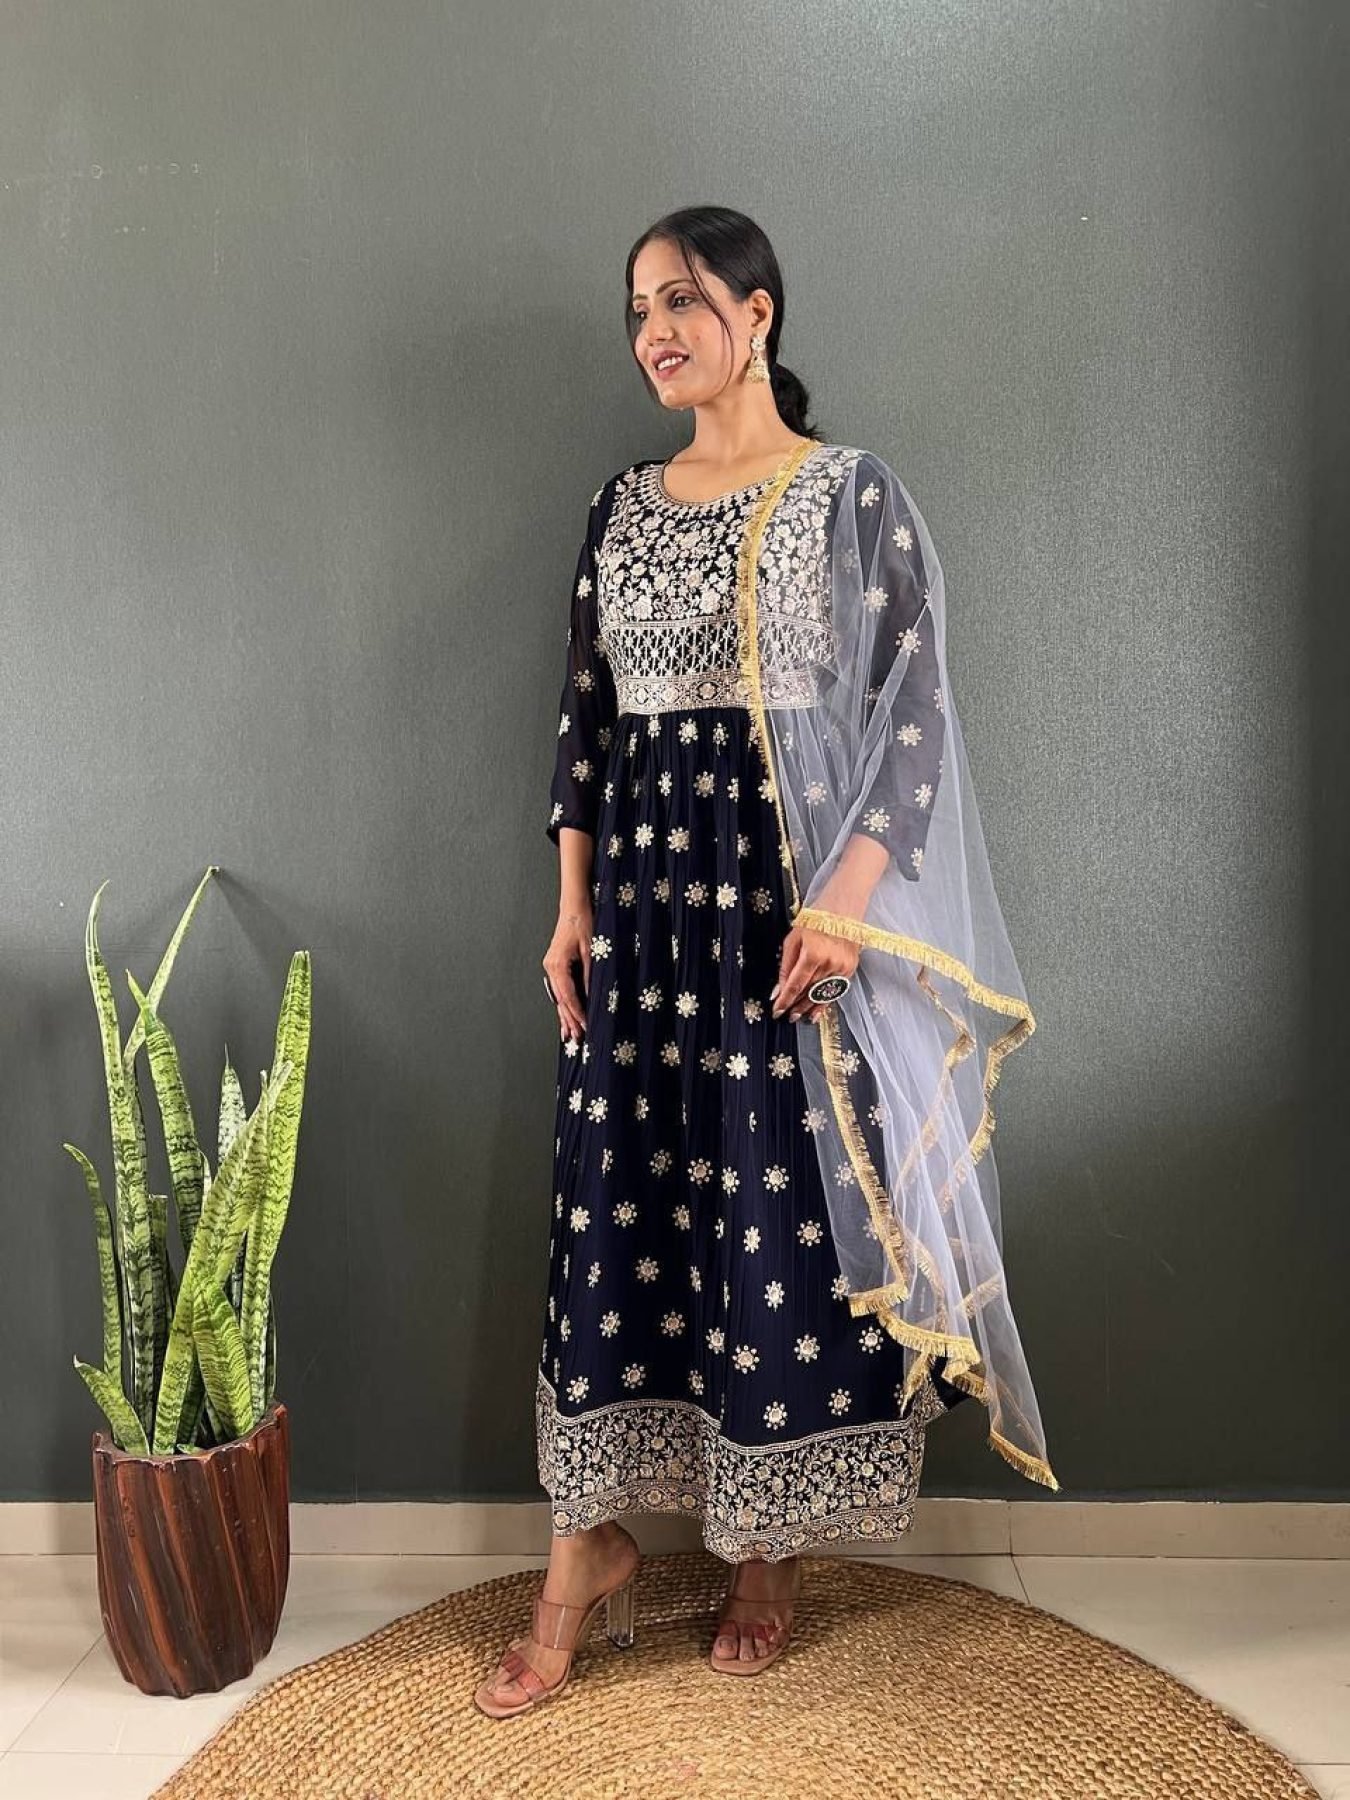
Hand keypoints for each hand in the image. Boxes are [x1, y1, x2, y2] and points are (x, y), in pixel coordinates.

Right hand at [544, 902, 593, 1041]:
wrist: (574, 906)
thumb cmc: (582, 923)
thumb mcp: (591, 951)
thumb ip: (590, 976)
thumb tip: (593, 997)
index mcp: (557, 965)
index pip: (568, 996)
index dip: (577, 1013)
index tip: (585, 1026)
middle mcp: (550, 967)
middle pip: (560, 1000)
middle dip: (569, 1020)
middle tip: (576, 1038)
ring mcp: (550, 966)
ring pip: (558, 997)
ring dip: (564, 1015)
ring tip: (569, 1033)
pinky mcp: (555, 965)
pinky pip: (559, 989)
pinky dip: (563, 1003)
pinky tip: (565, 1014)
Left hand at [770, 924, 859, 1024]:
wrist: (842, 910)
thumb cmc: (815, 921)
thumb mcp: (793, 939)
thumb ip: (786, 965)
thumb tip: (779, 987)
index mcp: (813, 954)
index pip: (796, 984)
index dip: (785, 1000)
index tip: (777, 1010)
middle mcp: (829, 963)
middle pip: (809, 991)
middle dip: (796, 1005)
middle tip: (786, 1015)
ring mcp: (842, 967)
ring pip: (821, 994)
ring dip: (808, 1006)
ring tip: (799, 1015)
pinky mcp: (850, 969)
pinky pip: (834, 990)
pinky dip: (824, 1002)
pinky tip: (816, 1012)